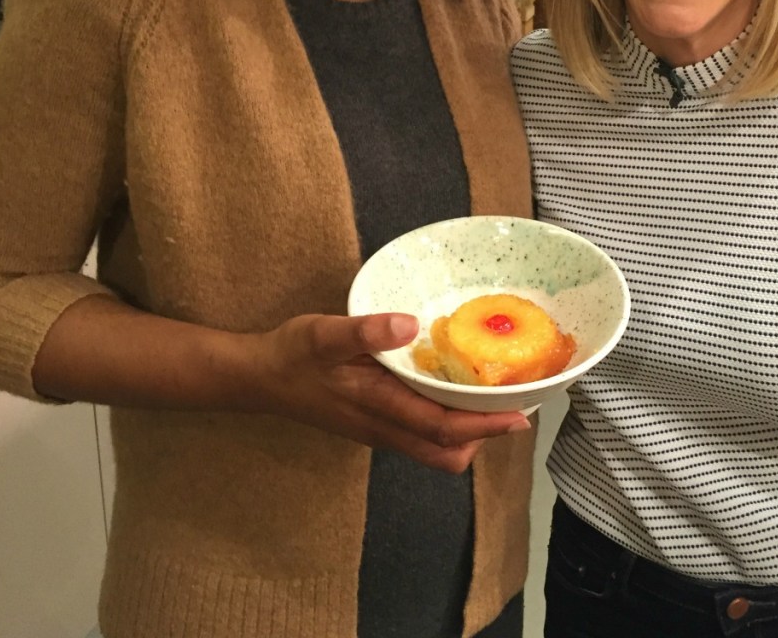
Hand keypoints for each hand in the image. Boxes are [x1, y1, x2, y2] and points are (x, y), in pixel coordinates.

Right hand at [252, 312, 530, 472]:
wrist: (257, 378)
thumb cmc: (292, 355)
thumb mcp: (324, 333)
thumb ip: (366, 330)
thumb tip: (410, 325)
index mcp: (377, 406)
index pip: (442, 429)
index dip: (484, 426)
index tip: (520, 416)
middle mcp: (384, 427)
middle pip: (445, 451)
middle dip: (484, 435)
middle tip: (513, 403)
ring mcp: (378, 428)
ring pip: (433, 447)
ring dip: (467, 431)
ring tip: (491, 395)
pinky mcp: (374, 422)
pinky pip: (420, 434)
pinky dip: (445, 422)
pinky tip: (451, 389)